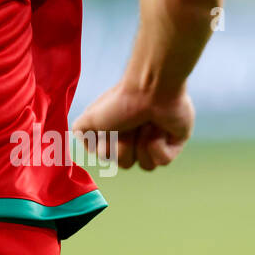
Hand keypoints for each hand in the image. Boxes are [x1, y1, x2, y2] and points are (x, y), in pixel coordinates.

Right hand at [71, 81, 193, 170]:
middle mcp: (134, 139)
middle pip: (125, 164)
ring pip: (146, 166)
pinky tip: (160, 129)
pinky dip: (159, 145)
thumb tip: (84, 144)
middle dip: (125, 144)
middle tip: (130, 123)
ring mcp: (154, 142)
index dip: (107, 146)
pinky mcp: (174, 144)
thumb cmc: (120, 102)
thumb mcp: (90, 117)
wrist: (151, 88)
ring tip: (147, 123)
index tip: (110, 126)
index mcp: (115, 134)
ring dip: (143, 144)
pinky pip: (163, 161)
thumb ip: (80, 132)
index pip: (107, 158)